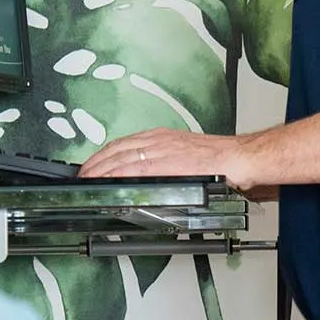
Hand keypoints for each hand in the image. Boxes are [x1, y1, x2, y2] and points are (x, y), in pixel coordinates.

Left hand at [80, 127, 257, 185]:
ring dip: (101, 170)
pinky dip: (118, 175)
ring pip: (121, 157)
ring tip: (87, 181)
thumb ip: (164, 164)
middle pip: (116, 149)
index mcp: (161, 137)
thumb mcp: (184, 155)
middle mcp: (158, 140)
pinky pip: (136, 168)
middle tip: (81, 176)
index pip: (122, 144)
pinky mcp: (168, 163)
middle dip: (95, 163)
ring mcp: (162, 150)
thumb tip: (148, 178)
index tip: (91, 166)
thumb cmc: (218, 161)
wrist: (239, 158)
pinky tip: (108, 182)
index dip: (103, 156)